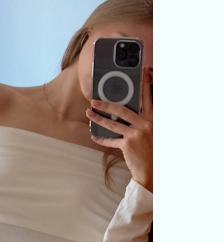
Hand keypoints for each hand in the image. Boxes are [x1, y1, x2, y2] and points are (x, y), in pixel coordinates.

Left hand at [86, 65, 152, 191]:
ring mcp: (136, 135)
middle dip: (106, 105)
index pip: (147, 98)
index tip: (143, 71)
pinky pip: (111, 140)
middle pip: (122, 110)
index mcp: (152, 120)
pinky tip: (94, 136)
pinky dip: (102, 139)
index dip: (145, 84)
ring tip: (88, 114)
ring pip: (113, 124)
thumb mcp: (149, 132)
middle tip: (94, 101)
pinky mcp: (127, 145)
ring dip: (98, 119)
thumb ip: (140, 122)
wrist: (151, 170)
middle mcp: (145, 125)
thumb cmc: (150, 150)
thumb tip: (124, 113)